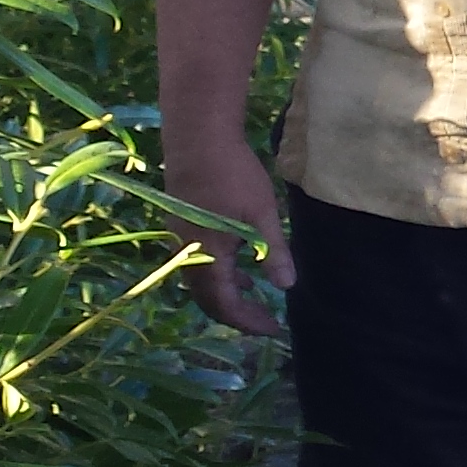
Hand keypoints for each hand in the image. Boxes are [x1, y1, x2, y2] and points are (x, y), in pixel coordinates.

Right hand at [161, 133, 292, 337]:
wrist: (197, 137)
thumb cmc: (233, 174)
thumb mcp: (263, 214)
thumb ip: (274, 252)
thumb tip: (286, 286)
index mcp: (207, 257)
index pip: (226, 305)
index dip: (249, 321)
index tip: (274, 329)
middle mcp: (187, 255)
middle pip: (209, 300)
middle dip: (238, 314)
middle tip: (266, 321)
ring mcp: (180, 240)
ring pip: (202, 282)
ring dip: (228, 295)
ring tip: (257, 300)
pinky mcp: (181, 225)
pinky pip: (198, 264)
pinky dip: (220, 274)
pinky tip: (242, 268)